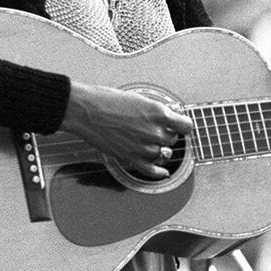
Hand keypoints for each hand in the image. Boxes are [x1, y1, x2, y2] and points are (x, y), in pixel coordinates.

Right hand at [60, 83, 192, 178]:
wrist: (85, 110)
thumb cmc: (106, 100)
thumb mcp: (138, 98)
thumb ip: (155, 110)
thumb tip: (168, 115)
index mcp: (157, 113)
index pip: (185, 126)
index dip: (183, 126)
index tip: (180, 126)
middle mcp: (153, 131)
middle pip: (172, 140)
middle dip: (166, 136)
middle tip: (155, 130)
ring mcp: (142, 146)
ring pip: (161, 154)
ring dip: (158, 149)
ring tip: (148, 142)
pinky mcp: (130, 157)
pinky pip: (151, 170)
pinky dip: (159, 172)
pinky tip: (162, 172)